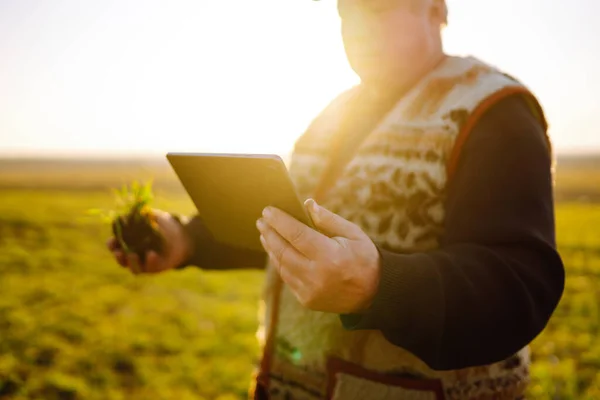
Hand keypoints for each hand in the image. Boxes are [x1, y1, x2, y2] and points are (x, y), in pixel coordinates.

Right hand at [106, 209, 192, 274]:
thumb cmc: (164, 225)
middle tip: (118, 252)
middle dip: (118, 257)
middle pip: (121, 260)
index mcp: (129, 243)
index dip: (111, 244)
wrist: (183, 236)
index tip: (112, 240)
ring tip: (133, 255)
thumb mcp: (153, 217)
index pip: (115, 246)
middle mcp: (134, 255)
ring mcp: (145, 263)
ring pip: (133, 268)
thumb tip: (131, 212)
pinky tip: (151, 254)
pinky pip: (150, 268)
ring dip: (131, 262)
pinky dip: (150, 261)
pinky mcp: (156, 267)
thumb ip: (142, 215)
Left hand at [256, 199, 380, 313]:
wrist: (374, 294)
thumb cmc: (364, 258)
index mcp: (329, 256)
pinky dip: (280, 263)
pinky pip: (287, 278)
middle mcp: (317, 275)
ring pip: (282, 266)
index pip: (296, 235)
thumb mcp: (353, 234)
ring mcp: (310, 291)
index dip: (279, 221)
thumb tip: (307, 204)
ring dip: (271, 248)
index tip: (267, 210)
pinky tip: (276, 251)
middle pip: (283, 251)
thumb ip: (328, 219)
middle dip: (270, 233)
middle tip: (261, 220)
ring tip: (265, 233)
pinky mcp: (307, 300)